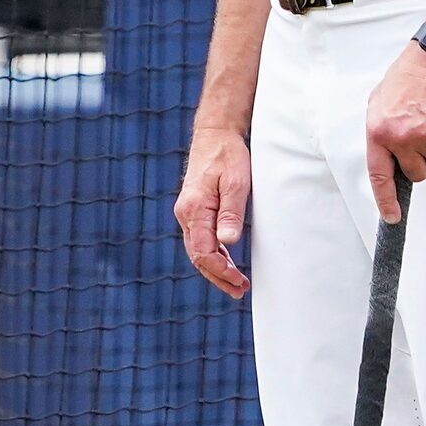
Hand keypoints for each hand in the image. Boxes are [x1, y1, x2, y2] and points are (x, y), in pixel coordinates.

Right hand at [174, 126, 253, 297]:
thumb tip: (228, 243)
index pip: (203, 252)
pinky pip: (200, 240)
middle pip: (198, 256)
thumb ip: (231, 213)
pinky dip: (213, 255)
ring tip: (236, 283)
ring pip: (197, 251)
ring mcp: (187, 213)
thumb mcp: (237, 183)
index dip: (221, 270)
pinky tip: (227, 262)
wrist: (214, 135)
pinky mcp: (193, 210)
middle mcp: (185, 214)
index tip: (239, 281)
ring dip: (216, 269)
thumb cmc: (227, 156)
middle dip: (218, 277)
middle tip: (239, 290)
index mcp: (194, 209)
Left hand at [364, 40, 425, 221]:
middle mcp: (400, 138)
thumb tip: (385, 160)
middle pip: (416, 174)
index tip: (392, 217)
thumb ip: (380, 134)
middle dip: (421, 163)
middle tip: (421, 141)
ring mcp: (425, 135)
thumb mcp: (377, 105)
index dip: (385, 200)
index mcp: (378, 133)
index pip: (380, 176)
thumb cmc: (405, 81)